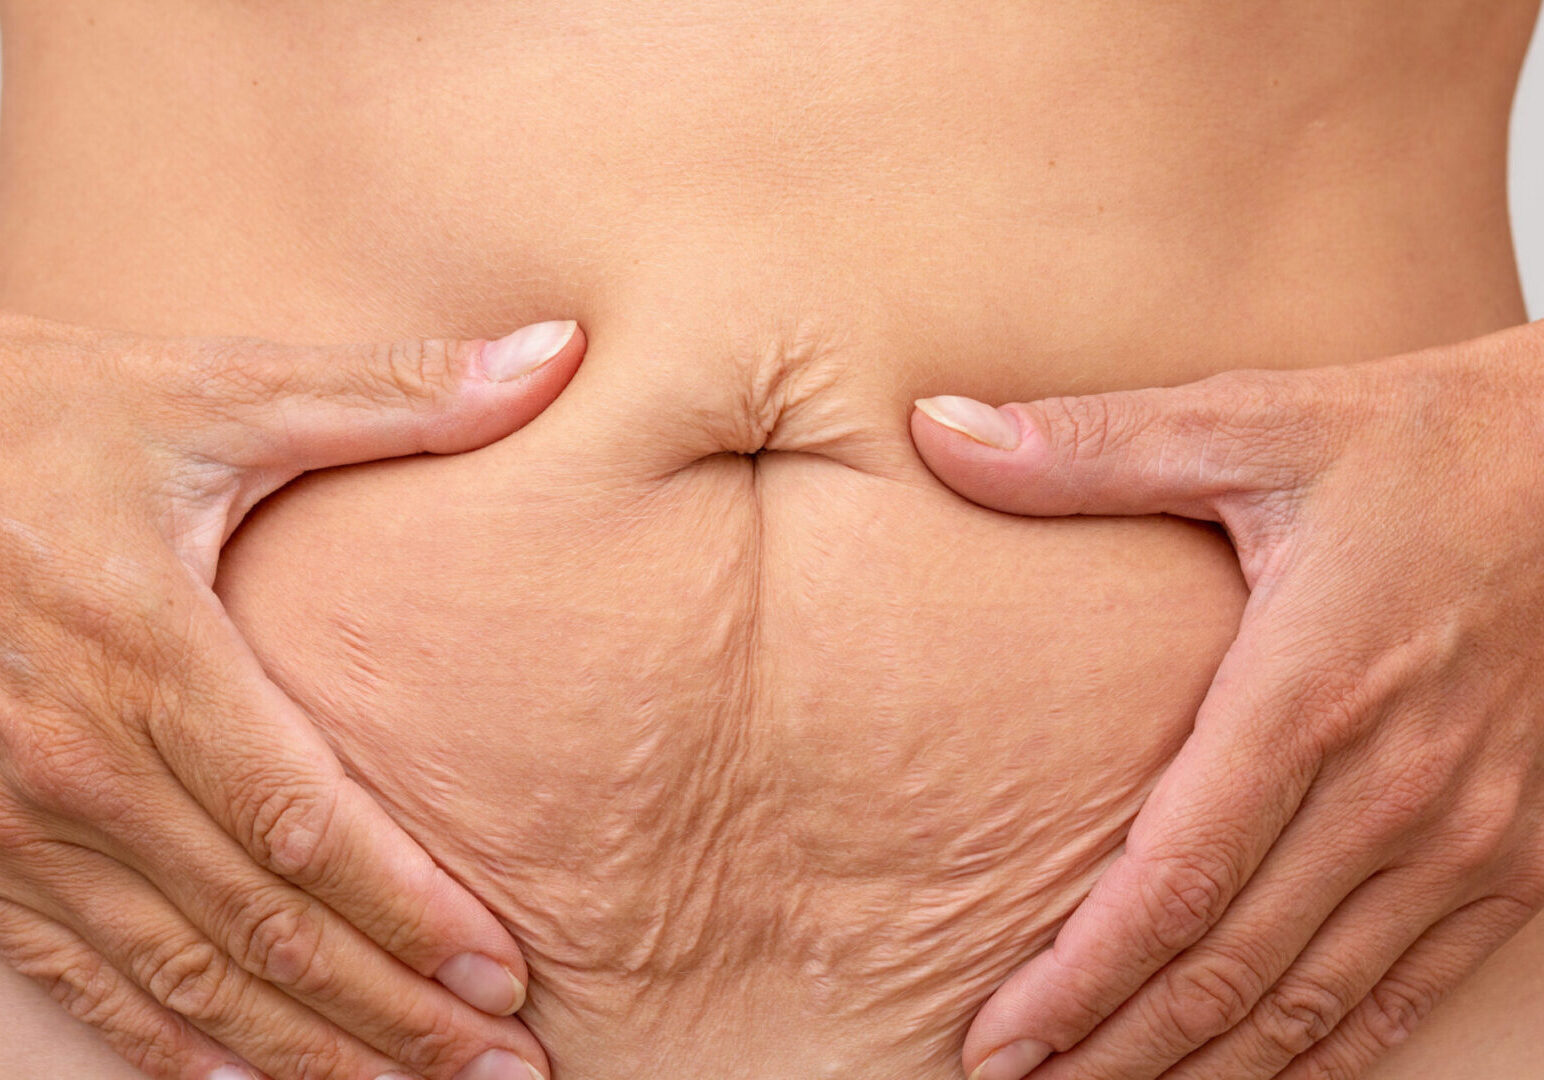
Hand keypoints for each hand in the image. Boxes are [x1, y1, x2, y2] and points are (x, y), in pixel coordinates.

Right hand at [0, 312, 584, 1079]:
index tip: (503, 974)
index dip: (405, 912)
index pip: (301, 824)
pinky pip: (86, 980)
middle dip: (385, 1015)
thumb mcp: (209, 392)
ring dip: (302, 1054)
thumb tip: (558, 354)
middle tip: (499, 1074)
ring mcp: (11, 828)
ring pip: (179, 980)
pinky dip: (175, 1050)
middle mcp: (75, 765)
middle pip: (257, 928)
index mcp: (147, 653)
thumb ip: (392, 394)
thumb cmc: (38, 417)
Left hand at [910, 320, 1543, 1079]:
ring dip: (1210, 1069)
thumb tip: (936, 431)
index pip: (1174, 883)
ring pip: (1317, 1001)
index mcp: (1310, 691)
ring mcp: (1472, 834)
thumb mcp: (1250, 420)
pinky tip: (1265, 1079)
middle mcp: (1396, 788)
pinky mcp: (1521, 854)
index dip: (1080, 979)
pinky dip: (1330, 1053)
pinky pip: (1414, 988)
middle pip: (1231, 967)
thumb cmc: (1418, 441)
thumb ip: (1088, 446)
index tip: (998, 1039)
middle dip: (1119, 1047)